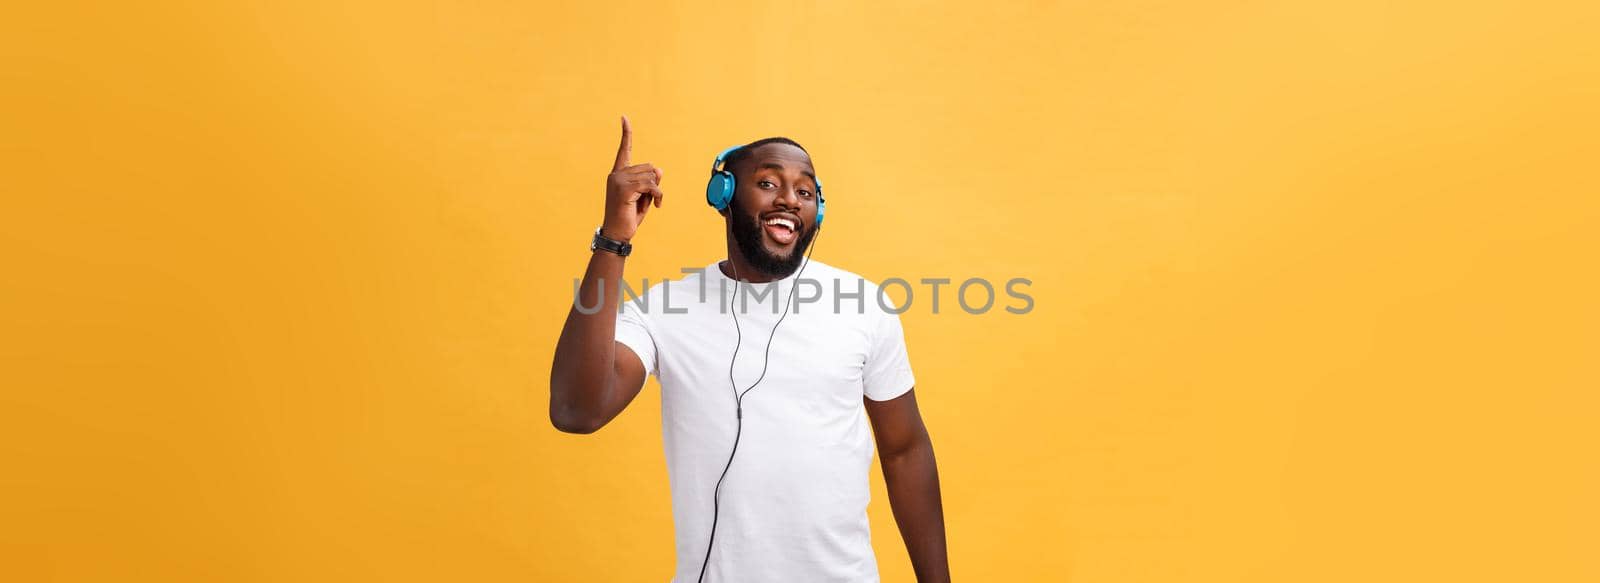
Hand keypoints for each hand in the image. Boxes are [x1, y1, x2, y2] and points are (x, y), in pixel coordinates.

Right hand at [600, 116, 662, 242]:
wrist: (617, 234)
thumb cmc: (629, 216)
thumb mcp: (643, 196)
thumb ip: (650, 181)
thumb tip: (659, 169)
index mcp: (618, 173)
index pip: (624, 150)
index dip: (626, 133)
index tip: (624, 118)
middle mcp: (617, 174)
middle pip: (650, 167)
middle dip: (655, 183)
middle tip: (648, 199)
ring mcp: (619, 180)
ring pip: (652, 177)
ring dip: (656, 192)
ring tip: (648, 204)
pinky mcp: (625, 189)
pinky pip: (652, 186)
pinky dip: (658, 196)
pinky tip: (656, 206)